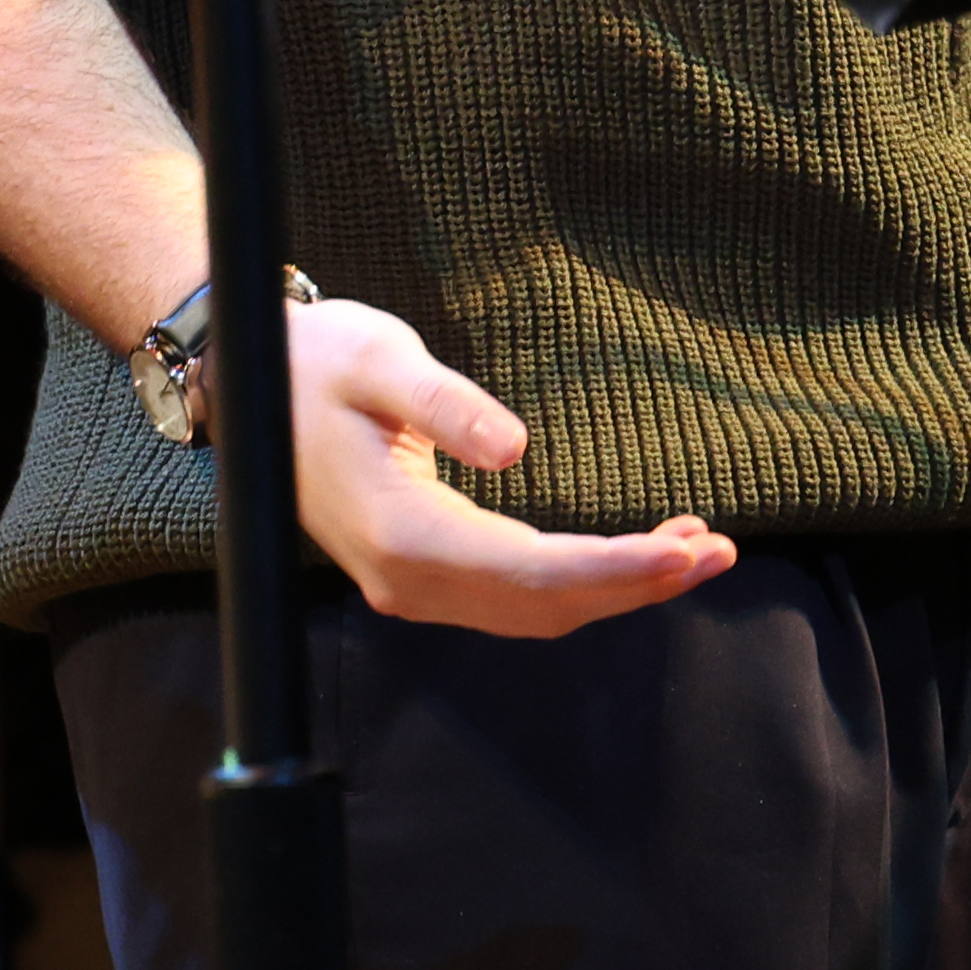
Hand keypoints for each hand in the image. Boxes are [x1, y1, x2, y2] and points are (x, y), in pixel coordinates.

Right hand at [250, 291, 736, 638]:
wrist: (250, 385)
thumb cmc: (317, 360)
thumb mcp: (379, 359)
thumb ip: (445, 403)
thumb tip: (516, 451)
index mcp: (398, 533)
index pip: (529, 572)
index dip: (614, 567)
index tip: (684, 552)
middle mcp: (406, 580)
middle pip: (544, 606)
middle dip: (637, 584)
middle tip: (721, 551)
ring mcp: (411, 587)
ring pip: (535, 611)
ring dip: (618, 588)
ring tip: (699, 549)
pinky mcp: (423, 574)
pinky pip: (516, 596)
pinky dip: (582, 582)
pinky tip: (633, 552)